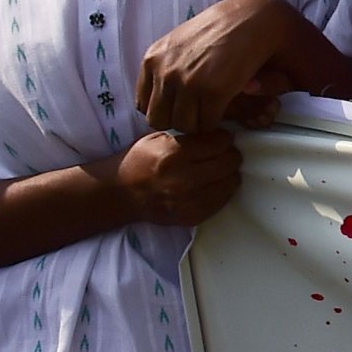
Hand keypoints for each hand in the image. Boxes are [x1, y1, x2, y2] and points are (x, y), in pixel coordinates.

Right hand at [107, 129, 240, 226]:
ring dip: (228, 173)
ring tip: (216, 169)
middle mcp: (184, 179)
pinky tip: (210, 184)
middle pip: (230, 161)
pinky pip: (224, 199)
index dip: (222, 138)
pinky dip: (221, 189)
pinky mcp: (194, 216)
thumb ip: (189, 137)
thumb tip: (221, 134)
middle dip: (229, 154)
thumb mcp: (158, 139)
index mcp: (174, 155)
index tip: (220, 138)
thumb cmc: (140, 162)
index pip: (219, 142)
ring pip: (231, 181)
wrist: (120, 195)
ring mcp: (190, 201)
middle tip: (221, 153)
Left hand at [136, 0, 292, 133]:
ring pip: (184, 125)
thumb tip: (162, 97)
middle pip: (159, 120)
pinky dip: (216, 122)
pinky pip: (207, 123)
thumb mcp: (178, 44)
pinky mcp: (213, 91)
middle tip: (197, 114)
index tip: (180, 107)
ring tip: (211, 111)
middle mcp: (165, 71)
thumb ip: (166, 66)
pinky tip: (224, 108)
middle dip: (178, 121)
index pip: (143, 104)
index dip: (164, 110)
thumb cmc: (219, 31)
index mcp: (153, 59)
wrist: (251, 20)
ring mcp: (187, 82)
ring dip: (198, 123)